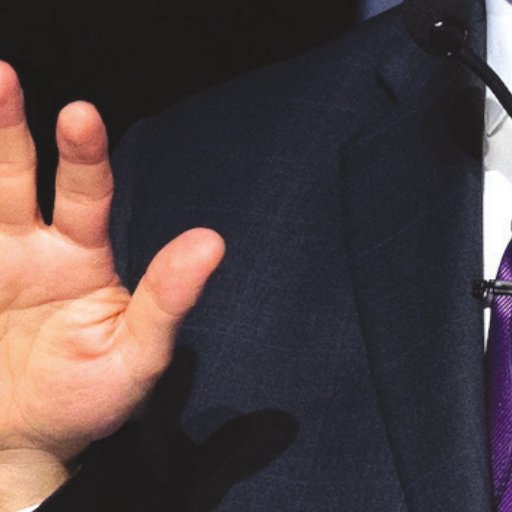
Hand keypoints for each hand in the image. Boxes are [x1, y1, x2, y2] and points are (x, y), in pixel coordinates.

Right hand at [0, 62, 224, 463]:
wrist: (26, 438)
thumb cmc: (91, 396)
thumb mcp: (137, 351)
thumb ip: (169, 299)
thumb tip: (212, 243)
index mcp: (81, 258)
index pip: (87, 195)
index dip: (84, 157)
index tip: (81, 115)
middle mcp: (33, 249)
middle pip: (16, 178)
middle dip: (8, 131)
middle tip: (3, 78)